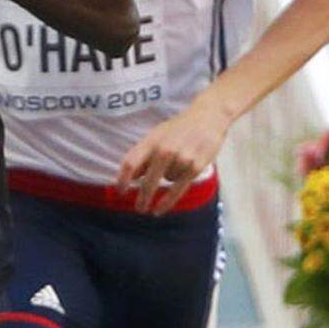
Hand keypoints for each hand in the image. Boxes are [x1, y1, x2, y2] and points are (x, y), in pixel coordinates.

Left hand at [117, 94, 231, 213]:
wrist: (208, 117)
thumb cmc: (179, 128)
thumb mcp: (157, 135)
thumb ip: (143, 155)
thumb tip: (130, 178)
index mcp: (151, 141)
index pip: (130, 163)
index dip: (122, 180)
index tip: (120, 192)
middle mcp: (164, 150)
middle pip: (147, 182)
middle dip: (142, 198)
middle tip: (139, 208)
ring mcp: (180, 159)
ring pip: (167, 181)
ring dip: (169, 178)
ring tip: (179, 160)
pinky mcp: (194, 167)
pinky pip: (177, 189)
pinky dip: (168, 201)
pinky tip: (159, 210)